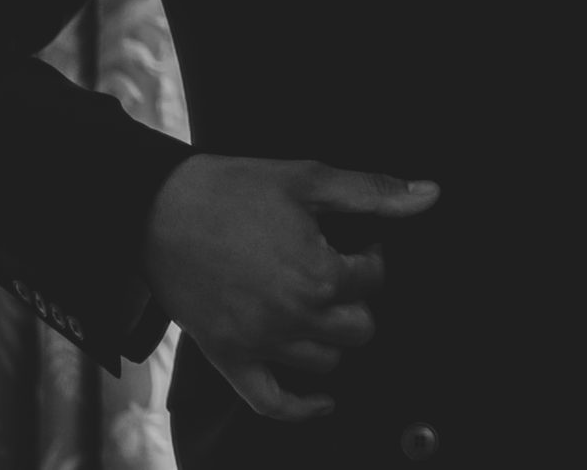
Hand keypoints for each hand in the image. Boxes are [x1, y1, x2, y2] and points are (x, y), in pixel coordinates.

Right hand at [141, 154, 439, 421]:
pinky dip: (303, 408)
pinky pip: (274, 403)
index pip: (374, 280)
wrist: (156, 211)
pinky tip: (324, 399)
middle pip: (359, 329)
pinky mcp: (230, 359)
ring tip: (320, 309)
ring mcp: (261, 343)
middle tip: (339, 275)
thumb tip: (429, 195)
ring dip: (332, 338)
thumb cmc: (234, 189)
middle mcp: (294, 316)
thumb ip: (372, 191)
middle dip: (356, 300)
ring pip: (327, 363)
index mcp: (318, 272)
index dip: (371, 258)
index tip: (356, 243)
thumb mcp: (307, 178)